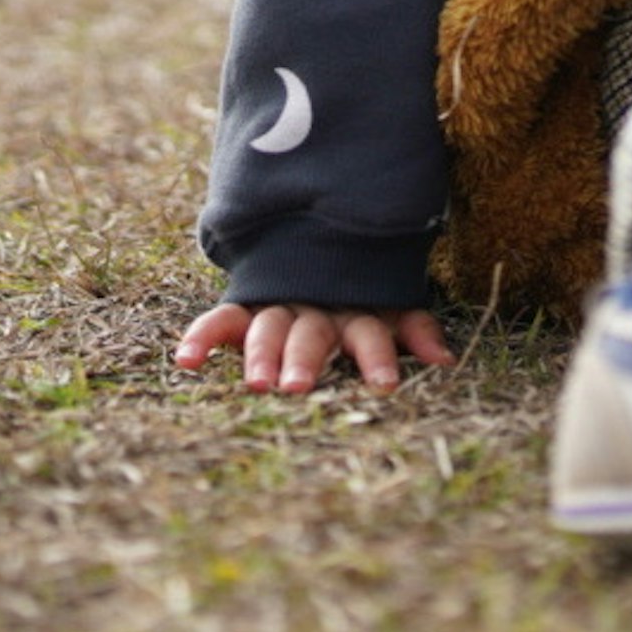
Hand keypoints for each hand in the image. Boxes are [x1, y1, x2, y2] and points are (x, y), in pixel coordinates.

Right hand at [174, 301, 453, 394]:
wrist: (315, 242)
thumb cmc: (361, 294)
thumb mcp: (393, 309)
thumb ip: (416, 331)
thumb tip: (446, 362)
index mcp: (355, 312)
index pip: (369, 333)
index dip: (377, 357)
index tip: (385, 384)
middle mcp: (315, 309)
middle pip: (311, 335)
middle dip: (306, 360)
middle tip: (299, 389)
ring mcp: (278, 307)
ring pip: (268, 329)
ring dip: (262, 355)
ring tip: (257, 385)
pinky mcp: (244, 309)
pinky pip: (222, 320)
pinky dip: (202, 337)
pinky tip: (186, 361)